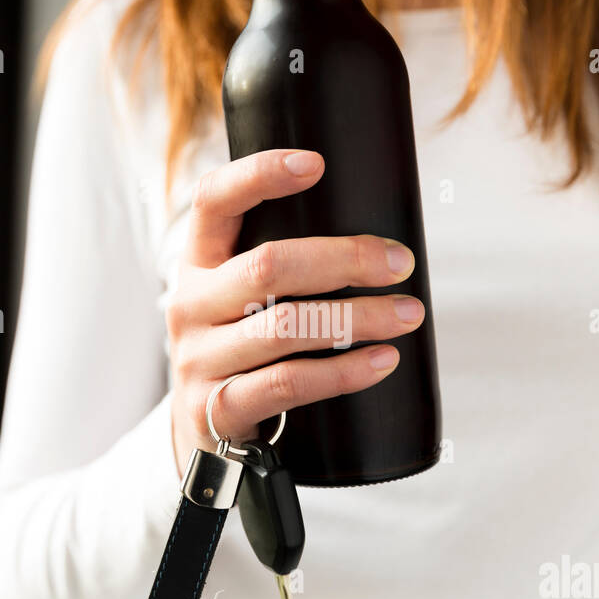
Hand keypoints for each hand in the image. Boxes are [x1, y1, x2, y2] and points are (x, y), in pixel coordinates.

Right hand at [168, 149, 424, 473]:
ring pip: (286, 327)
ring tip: (408, 314)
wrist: (202, 435)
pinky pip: (288, 383)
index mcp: (197, 262)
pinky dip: (343, 372)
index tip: (316, 164)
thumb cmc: (244, 351)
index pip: (214, 200)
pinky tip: (382, 362)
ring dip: (358, 317)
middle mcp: (189, 304)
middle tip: (400, 263)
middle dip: (345, 259)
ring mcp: (199, 359)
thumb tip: (380, 242)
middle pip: (268, 265)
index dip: (259, 174)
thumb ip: (282, 268)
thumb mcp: (240, 300)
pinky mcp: (216, 408)